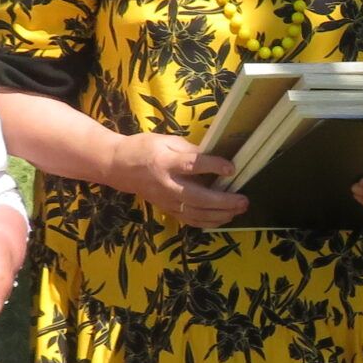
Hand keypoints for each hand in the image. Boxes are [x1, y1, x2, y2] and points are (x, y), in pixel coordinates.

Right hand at [115, 133, 246, 228]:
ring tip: (239, 210)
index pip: (192, 165)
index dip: (212, 166)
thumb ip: (190, 150)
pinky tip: (223, 219)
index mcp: (166, 162)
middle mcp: (166, 185)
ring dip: (219, 215)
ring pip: (195, 213)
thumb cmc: (144, 148)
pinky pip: (189, 220)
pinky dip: (207, 222)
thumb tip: (214, 157)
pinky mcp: (166, 210)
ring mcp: (166, 200)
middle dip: (222, 201)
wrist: (118, 167)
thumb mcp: (166, 140)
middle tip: (243, 200)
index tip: (231, 168)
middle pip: (197, 197)